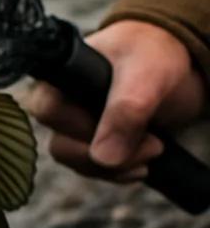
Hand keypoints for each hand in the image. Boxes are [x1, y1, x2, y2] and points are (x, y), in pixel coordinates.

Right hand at [26, 20, 208, 181]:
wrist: (179, 64)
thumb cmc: (154, 54)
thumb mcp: (146, 75)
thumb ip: (125, 110)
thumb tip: (103, 158)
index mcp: (61, 78)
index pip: (49, 111)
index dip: (79, 127)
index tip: (114, 125)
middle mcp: (61, 105)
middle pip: (63, 146)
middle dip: (107, 154)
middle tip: (151, 144)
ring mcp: (75, 128)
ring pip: (79, 163)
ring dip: (117, 167)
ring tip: (154, 148)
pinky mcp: (93, 145)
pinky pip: (95, 171)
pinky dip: (120, 172)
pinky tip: (142, 162)